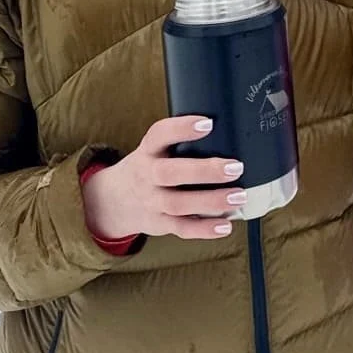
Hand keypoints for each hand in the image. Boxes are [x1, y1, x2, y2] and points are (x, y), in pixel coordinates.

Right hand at [82, 116, 245, 242]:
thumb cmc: (148, 168)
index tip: (207, 123)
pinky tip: (225, 226)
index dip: (181, 128)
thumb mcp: (154, 150)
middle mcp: (147, 176)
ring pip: (178, 203)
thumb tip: (228, 133)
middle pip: (170, 173)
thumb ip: (180, 143)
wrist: (113, 201)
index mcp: (148, 151)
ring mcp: (152, 202)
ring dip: (210, 201)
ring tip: (238, 196)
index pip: (159, 134)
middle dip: (204, 170)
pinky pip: (181, 228)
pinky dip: (203, 229)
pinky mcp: (159, 223)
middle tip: (236, 167)